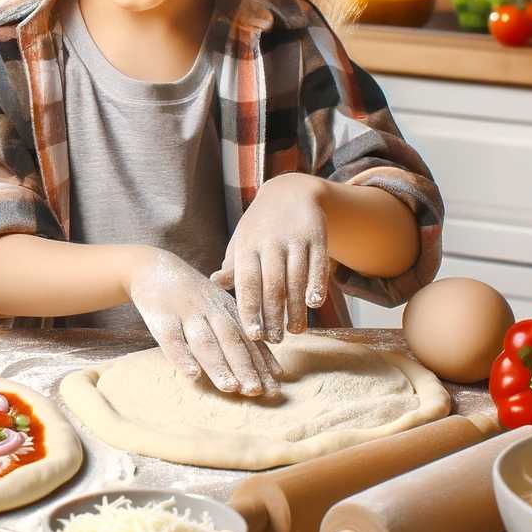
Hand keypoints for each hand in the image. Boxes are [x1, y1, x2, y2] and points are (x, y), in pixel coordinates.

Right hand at [127, 248, 279, 395]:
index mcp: (226, 308)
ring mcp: (185, 312)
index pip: (248, 338)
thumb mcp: (218, 304)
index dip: (262, 362)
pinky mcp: (161, 317)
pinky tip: (192, 374)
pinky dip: (182, 357)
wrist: (151, 266)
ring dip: (219, 365)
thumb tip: (271, 367)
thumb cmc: (191, 294)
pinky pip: (172, 339)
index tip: (274, 385)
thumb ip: (239, 331)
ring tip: (231, 388)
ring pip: (204, 341)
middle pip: (231, 340)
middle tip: (258, 391)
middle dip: (246, 367)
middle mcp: (210, 309)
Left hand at [211, 172, 330, 343]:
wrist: (291, 191)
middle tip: (275, 340)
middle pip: (273, 284)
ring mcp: (294, 238)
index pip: (247, 283)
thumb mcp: (243, 241)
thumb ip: (234, 266)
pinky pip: (317, 263)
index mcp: (248, 246)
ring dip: (297, 308)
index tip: (254, 335)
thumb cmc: (261, 226)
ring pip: (296, 278)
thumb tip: (214, 284)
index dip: (250, 309)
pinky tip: (314, 304)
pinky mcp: (317, 236)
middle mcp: (270, 242)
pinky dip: (317, 284)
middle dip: (274, 315)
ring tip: (296, 331)